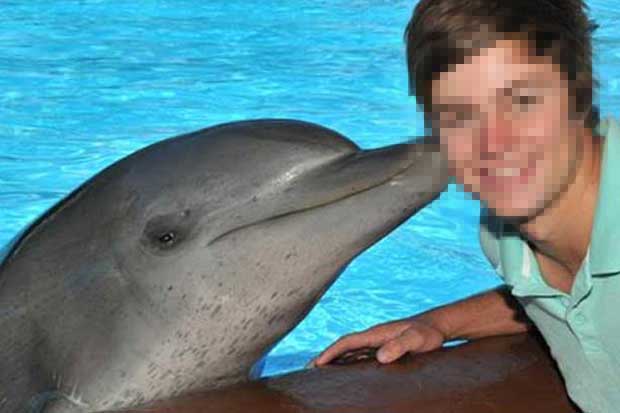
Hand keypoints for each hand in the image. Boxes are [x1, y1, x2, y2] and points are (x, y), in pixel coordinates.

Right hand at [309, 315, 445, 366]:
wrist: (437, 326)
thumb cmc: (428, 333)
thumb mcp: (417, 340)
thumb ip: (400, 346)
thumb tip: (380, 357)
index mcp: (376, 333)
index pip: (347, 342)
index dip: (330, 352)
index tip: (316, 364)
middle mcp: (373, 337)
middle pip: (343, 347)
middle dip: (325, 357)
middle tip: (307, 371)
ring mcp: (377, 342)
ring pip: (349, 352)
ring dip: (334, 360)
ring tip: (319, 374)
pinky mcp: (383, 348)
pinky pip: (359, 356)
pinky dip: (347, 363)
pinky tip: (344, 373)